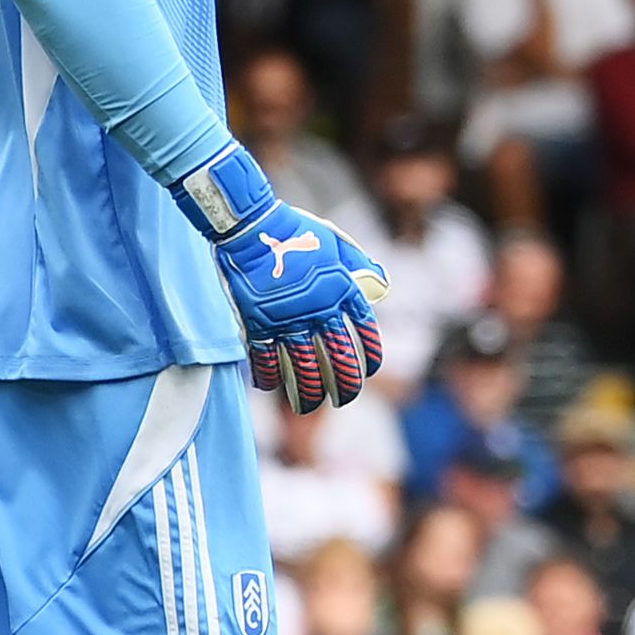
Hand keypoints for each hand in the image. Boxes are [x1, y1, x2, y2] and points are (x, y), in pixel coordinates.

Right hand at [178, 146, 392, 413]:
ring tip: (310, 406)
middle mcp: (319, 311)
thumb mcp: (337, 243)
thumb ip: (361, 266)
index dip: (370, 357)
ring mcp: (287, 319)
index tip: (370, 371)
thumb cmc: (295, 231)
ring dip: (308, 392)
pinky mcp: (258, 322)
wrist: (251, 227)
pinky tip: (270, 387)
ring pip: (303, 368)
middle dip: (344, 386)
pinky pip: (265, 359)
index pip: (365, 333)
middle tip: (344, 400)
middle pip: (338, 360)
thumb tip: (382, 285)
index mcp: (342, 291)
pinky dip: (267, 376)